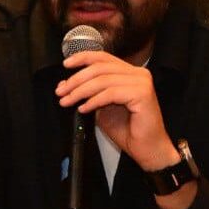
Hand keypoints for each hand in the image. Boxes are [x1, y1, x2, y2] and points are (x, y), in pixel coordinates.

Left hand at [57, 51, 177, 171]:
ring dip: (80, 91)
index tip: (66, 65)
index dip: (82, 58)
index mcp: (130, 73)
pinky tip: (84, 108)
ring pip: (103, 80)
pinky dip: (93, 101)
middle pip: (100, 68)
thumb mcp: (102, 108)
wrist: (148, 149)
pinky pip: (110, 93)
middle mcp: (138, 74)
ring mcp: (141, 82)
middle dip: (76, 79)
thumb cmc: (129, 131)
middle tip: (61, 91)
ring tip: (68, 101)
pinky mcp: (142, 94)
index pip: (103, 58)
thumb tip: (66, 84)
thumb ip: (88, 94)